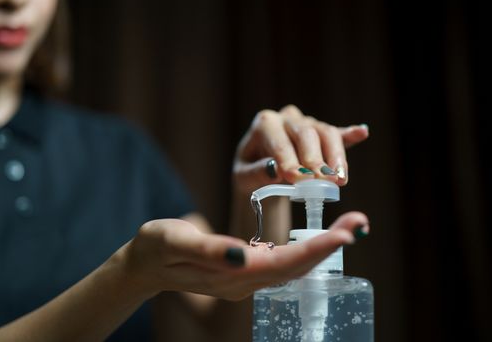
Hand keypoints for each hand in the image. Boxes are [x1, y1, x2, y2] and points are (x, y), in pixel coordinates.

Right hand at [121, 212, 367, 300]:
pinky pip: (282, 263)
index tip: (345, 234)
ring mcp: (245, 279)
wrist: (144, 264)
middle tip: (361, 224)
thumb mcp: (175, 241)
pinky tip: (320, 239)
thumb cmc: (156, 247)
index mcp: (230, 274)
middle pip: (295, 267)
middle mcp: (244, 281)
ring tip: (351, 228)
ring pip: (292, 266)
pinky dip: (305, 250)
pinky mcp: (244, 271)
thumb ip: (209, 249)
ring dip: (323, 248)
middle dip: (330, 247)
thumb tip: (244, 254)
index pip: (282, 264)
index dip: (315, 249)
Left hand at [233, 105, 368, 193]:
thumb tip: (275, 169)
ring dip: (335, 157)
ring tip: (340, 178)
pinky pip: (338, 133)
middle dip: (315, 159)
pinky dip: (350, 134)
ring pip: (326, 134)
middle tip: (322, 181)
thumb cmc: (251, 171)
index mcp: (265, 124)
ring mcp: (308, 122)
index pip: (280, 143)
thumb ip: (257, 172)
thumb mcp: (244, 176)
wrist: (260, 168)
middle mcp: (288, 118)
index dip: (289, 160)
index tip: (297, 179)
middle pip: (306, 134)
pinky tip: (362, 132)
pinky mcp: (323, 133)